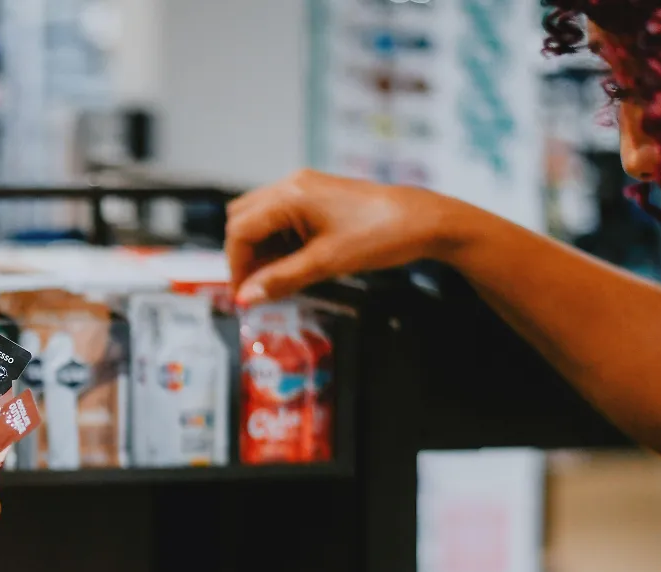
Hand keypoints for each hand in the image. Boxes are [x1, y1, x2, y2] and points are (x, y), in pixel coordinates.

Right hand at [226, 170, 460, 305]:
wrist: (424, 221)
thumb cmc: (380, 235)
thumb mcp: (326, 263)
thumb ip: (281, 279)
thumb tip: (246, 297)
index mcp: (291, 194)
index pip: (241, 230)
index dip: (236, 266)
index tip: (243, 296)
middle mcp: (293, 185)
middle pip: (243, 219)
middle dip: (243, 255)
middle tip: (256, 288)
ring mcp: (305, 189)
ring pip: (260, 219)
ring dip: (261, 250)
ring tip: (278, 279)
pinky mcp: (317, 198)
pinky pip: (282, 219)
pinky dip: (278, 244)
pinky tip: (294, 265)